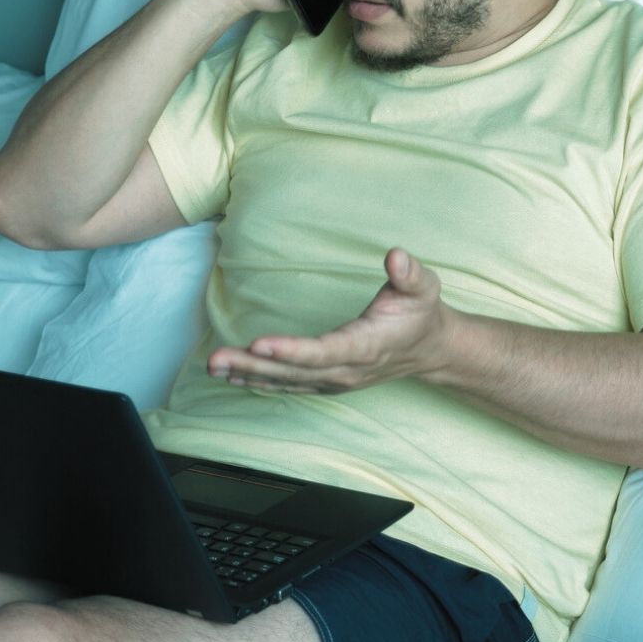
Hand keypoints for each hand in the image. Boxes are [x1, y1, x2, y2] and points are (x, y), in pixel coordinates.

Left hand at [208, 249, 454, 394]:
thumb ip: (410, 273)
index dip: (291, 351)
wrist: (429, 349)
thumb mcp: (423, 288)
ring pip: (286, 381)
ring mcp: (335, 380)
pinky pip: (288, 384)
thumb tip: (395, 257)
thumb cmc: (420, 313)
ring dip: (247, 375)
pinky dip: (259, 380)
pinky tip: (233, 374)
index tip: (259, 345)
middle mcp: (347, 370)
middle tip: (216, 358)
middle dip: (253, 365)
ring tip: (213, 366)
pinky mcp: (326, 382)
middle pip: (294, 371)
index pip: (325, 352)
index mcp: (366, 346)